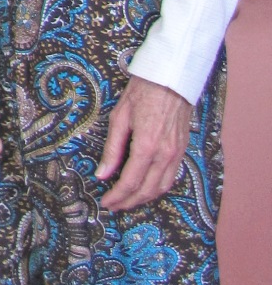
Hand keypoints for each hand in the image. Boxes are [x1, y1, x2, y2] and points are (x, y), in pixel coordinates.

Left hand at [96, 75, 193, 210]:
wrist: (171, 78)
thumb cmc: (142, 92)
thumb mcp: (120, 117)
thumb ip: (112, 149)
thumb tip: (102, 174)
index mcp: (146, 146)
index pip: (130, 182)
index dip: (117, 196)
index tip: (106, 202)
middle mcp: (165, 154)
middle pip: (146, 190)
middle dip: (129, 202)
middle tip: (114, 206)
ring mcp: (176, 154)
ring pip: (161, 188)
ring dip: (144, 198)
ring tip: (128, 200)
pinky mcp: (182, 150)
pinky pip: (171, 177)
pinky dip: (158, 188)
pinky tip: (146, 187)